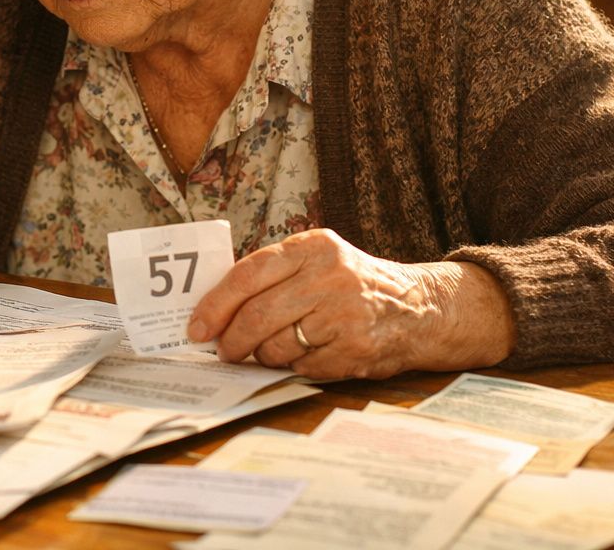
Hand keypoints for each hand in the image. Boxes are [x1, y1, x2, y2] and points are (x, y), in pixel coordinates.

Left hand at [186, 229, 513, 380]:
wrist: (417, 308)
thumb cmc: (351, 284)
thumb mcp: (317, 260)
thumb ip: (272, 274)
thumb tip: (213, 308)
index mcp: (313, 247)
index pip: (248, 274)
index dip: (215, 305)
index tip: (196, 326)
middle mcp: (329, 276)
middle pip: (257, 316)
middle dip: (231, 340)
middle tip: (222, 351)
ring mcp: (344, 314)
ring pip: (275, 346)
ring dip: (262, 356)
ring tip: (266, 351)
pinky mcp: (354, 349)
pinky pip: (301, 366)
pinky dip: (293, 366)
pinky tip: (305, 355)